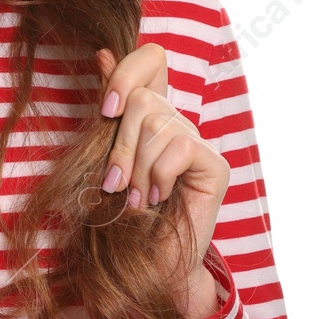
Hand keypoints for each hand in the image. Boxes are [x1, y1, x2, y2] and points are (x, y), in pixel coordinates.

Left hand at [95, 44, 229, 304]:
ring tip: (136, 199)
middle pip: (144, 99)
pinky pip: (179, 147)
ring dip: (137, 169)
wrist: (148, 264)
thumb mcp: (106, 155)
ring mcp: (199, 142)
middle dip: (120, 145)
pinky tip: (159, 198)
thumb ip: (111, 108)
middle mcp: (178, 123)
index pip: (152, 59)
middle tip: (115, 184)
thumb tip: (102, 53)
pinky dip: (159, 176)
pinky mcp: (215, 164)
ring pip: (156, 125)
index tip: (105, 111)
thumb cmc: (122, 216)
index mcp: (151, 116)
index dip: (126, 73)